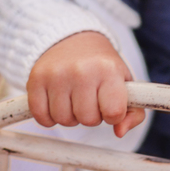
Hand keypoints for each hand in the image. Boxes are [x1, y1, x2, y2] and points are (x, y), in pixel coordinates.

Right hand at [26, 31, 145, 137]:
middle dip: (91, 115)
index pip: (114, 113)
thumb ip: (133, 112)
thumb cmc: (103, 66)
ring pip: (64, 120)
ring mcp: (56, 75)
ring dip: (70, 116)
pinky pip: (42, 117)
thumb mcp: (125, 83)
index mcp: (109, 70)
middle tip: (90, 99)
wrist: (74, 38)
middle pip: (87, 120)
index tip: (108, 104)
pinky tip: (57, 103)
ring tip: (74, 98)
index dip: (112, 115)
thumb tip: (119, 132)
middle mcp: (82, 71)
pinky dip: (49, 117)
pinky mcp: (36, 79)